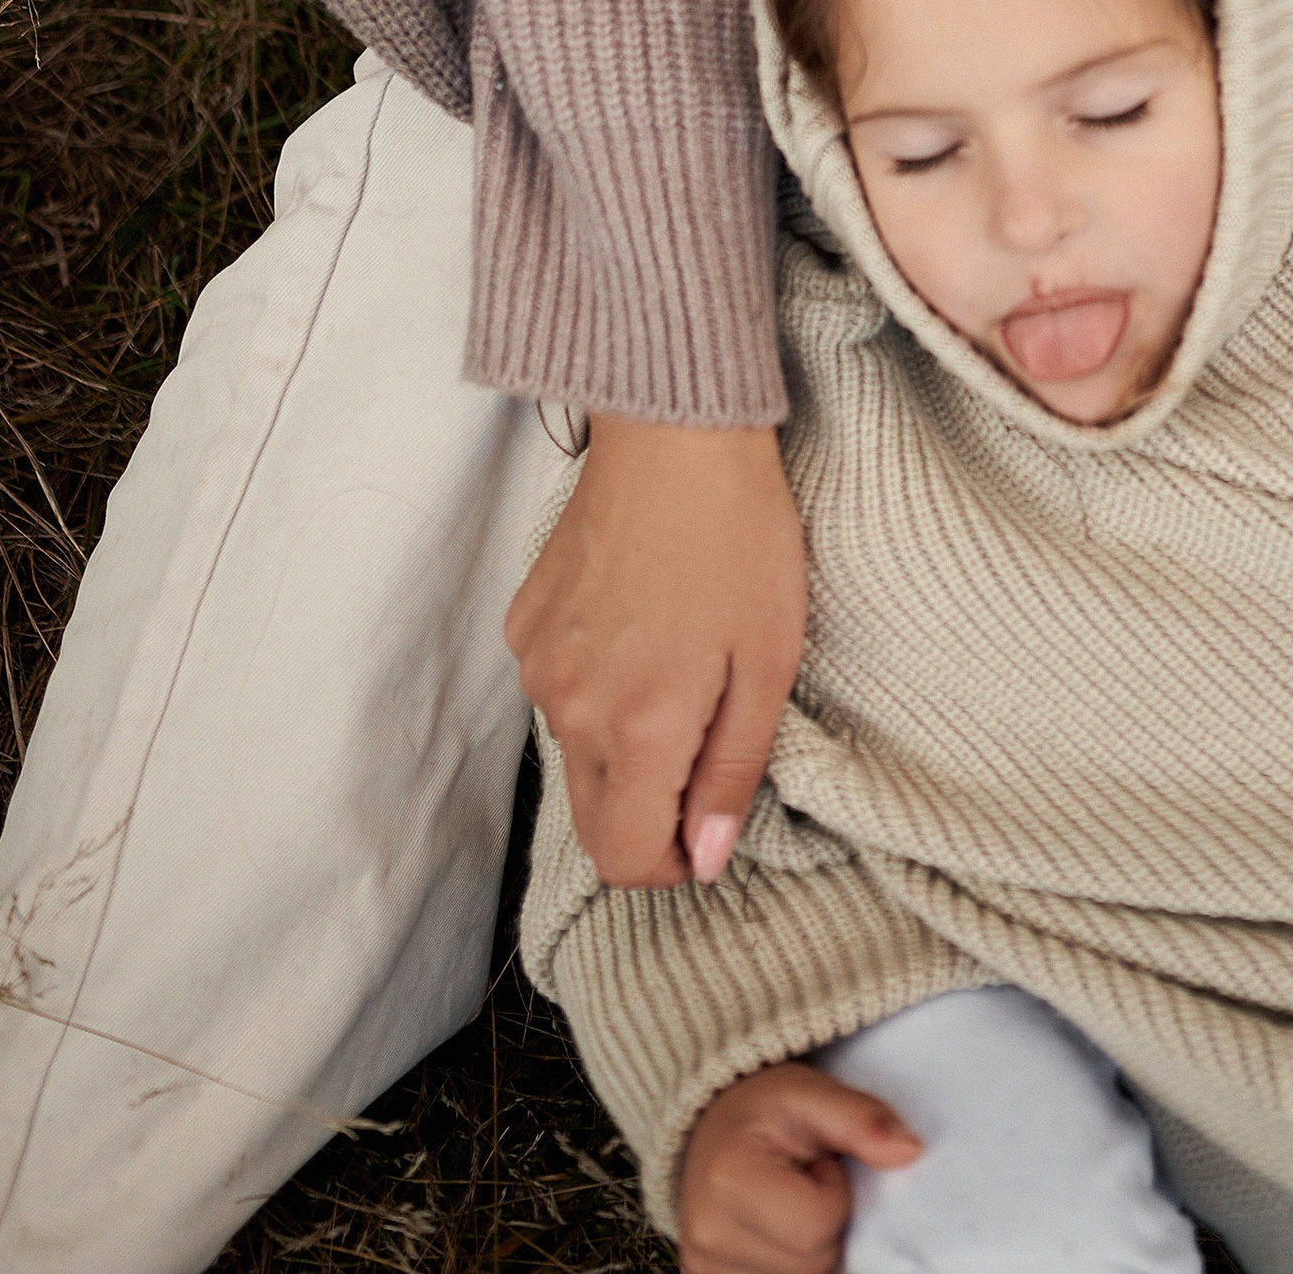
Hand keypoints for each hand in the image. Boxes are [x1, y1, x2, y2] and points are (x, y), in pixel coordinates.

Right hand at [507, 414, 808, 887]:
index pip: (623, 859)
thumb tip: (703, 861)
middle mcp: (570, 709)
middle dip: (647, 809)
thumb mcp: (769, 662)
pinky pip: (557, 689)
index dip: (670, 862)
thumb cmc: (739, 537)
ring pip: (576, 751)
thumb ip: (732, 773)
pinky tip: (640, 624)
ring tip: (680, 663)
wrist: (675, 430)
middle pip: (592, 818)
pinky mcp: (524, 623)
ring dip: (622, 740)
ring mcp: (538, 664)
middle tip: (705, 743)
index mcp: (636, 730)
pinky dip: (596, 683)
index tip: (708, 822)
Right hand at [679, 1063, 921, 1273]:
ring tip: (787, 1206)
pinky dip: (791, 1264)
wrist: (709, 1128)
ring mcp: (703, 1268)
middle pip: (812, 1264)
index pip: (817, 1225)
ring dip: (809, 1250)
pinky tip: (776, 1233)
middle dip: (826, 1225)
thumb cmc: (764, 1109)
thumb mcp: (812, 1094)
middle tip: (803, 1183)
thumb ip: (862, 1119)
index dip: (834, 1192)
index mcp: (727, 1179)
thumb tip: (911, 1152)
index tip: (817, 1162)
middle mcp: (705, 1234)